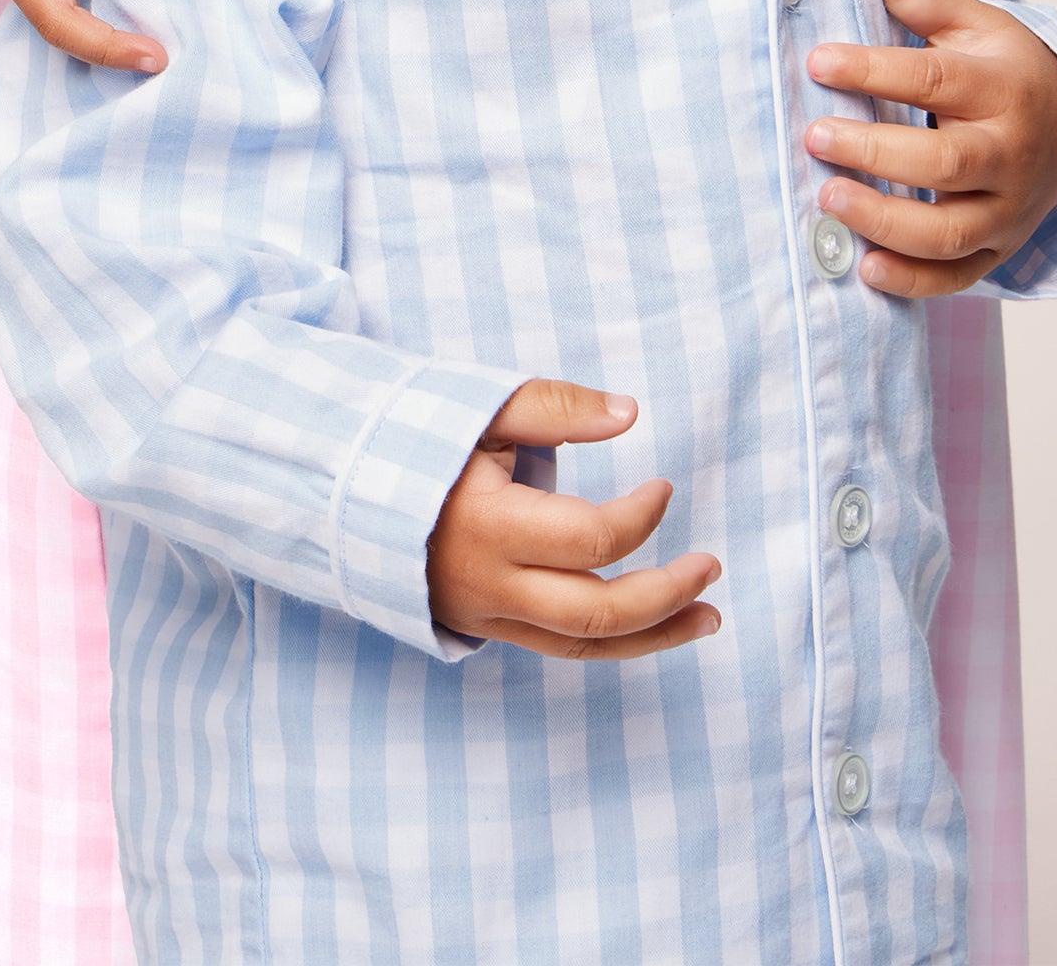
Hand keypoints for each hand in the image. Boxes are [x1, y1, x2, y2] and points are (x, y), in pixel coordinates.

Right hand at [424, 381, 720, 660]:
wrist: (345, 493)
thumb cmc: (417, 439)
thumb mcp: (481, 408)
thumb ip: (555, 407)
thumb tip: (629, 412)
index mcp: (491, 525)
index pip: (589, 540)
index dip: (641, 516)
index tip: (665, 485)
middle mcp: (492, 584)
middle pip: (595, 613)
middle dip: (666, 594)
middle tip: (712, 566)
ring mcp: (489, 615)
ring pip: (583, 646)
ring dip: (655, 635)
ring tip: (708, 617)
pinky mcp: (490, 626)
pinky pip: (561, 648)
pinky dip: (614, 640)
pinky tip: (653, 626)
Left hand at [802, 0, 1056, 296]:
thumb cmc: (1004, 68)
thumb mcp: (972, 22)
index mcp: (1001, 87)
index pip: (935, 79)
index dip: (874, 69)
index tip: (818, 60)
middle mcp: (1010, 152)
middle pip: (946, 160)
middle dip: (876, 152)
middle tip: (815, 135)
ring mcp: (1008, 208)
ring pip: (951, 229)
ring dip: (887, 221)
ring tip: (827, 198)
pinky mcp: (1000, 249)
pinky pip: (959, 276)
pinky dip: (913, 280)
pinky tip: (864, 268)